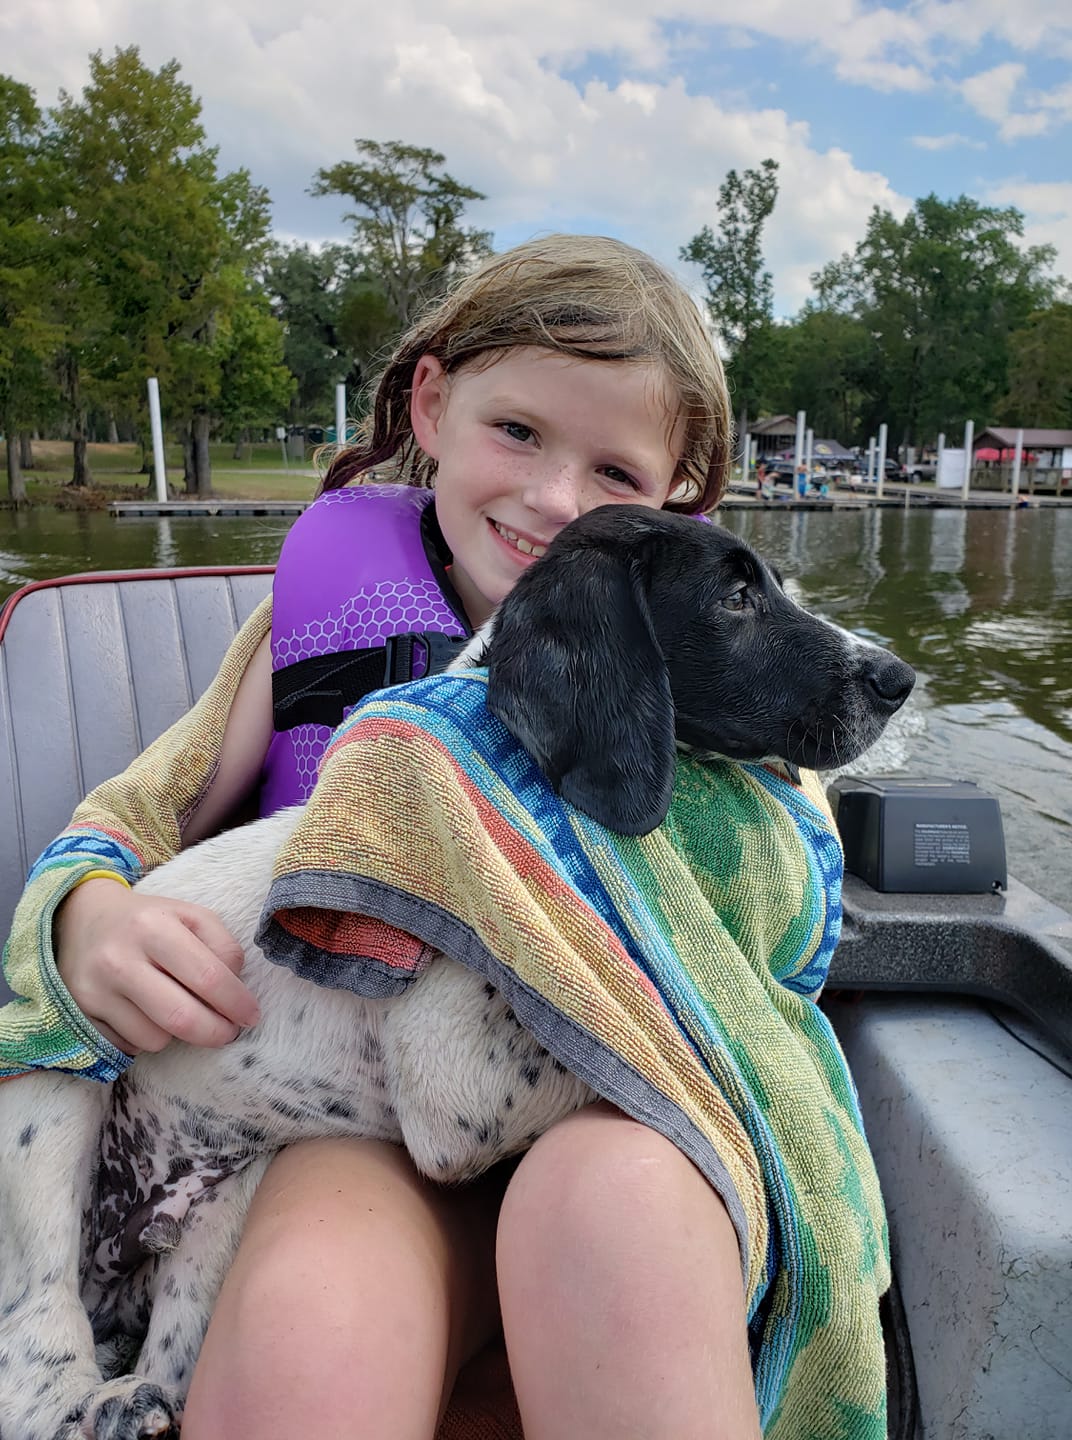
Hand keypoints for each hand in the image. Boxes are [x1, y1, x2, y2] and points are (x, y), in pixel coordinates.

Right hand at [53, 878, 260, 1055]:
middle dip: (216, 1032)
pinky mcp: (80, 1015)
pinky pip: (129, 1046)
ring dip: (178, 1034)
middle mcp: (119, 960)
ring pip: (155, 1039)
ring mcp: (94, 991)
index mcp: (153, 927)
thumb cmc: (148, 920)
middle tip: (229, 1032)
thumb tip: (236, 988)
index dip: (236, 1003)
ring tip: (178, 1010)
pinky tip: (147, 1015)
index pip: (207, 976)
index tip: (251, 1015)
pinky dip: (146, 1038)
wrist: (81, 920)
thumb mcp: (189, 915)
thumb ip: (222, 946)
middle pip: (181, 1018)